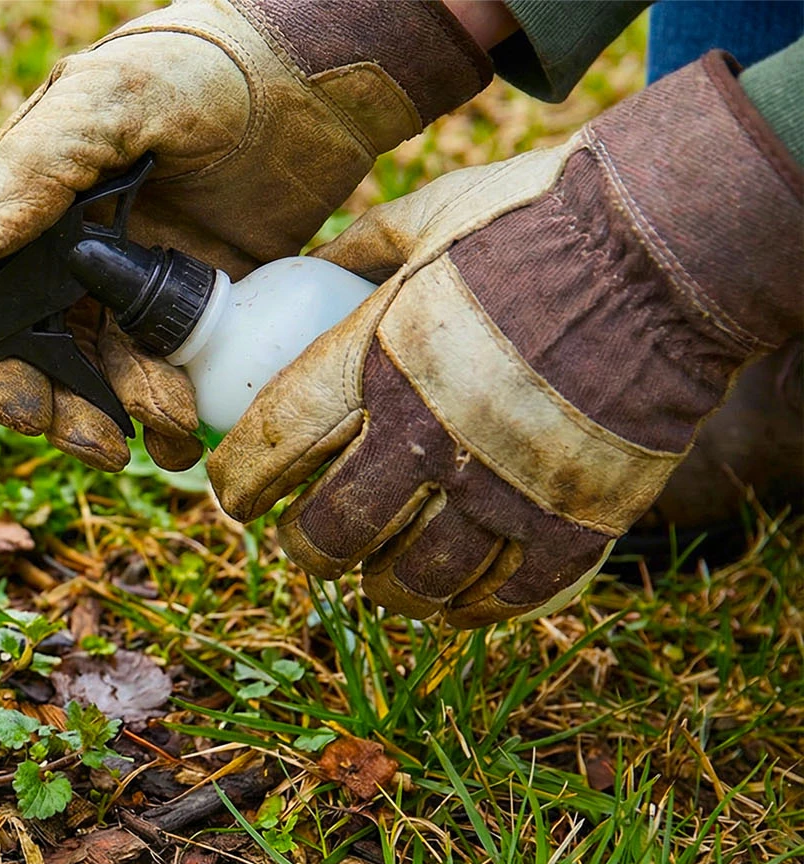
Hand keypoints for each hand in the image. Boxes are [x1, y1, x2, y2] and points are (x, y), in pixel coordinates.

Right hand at [0, 0, 491, 470]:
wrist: (311, 74)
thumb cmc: (198, 67)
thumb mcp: (111, 100)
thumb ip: (37, 165)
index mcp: (30, 218)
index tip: (28, 411)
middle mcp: (73, 263)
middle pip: (44, 363)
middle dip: (66, 413)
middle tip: (106, 444)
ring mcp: (136, 291)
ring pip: (110, 381)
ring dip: (131, 417)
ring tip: (175, 426)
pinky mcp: (200, 309)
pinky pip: (176, 376)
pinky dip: (183, 413)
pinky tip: (202, 427)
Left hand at [208, 53, 803, 626]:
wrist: (675, 243)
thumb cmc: (545, 216)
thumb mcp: (432, 211)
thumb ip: (362, 246)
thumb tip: (306, 266)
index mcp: (379, 358)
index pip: (272, 445)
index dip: (238, 483)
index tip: (234, 494)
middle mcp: (432, 433)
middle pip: (331, 530)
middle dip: (304, 547)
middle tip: (303, 541)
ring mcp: (505, 484)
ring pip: (411, 579)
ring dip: (382, 586)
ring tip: (375, 575)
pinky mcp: (577, 517)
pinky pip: (507, 594)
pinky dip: (471, 606)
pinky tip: (455, 598)